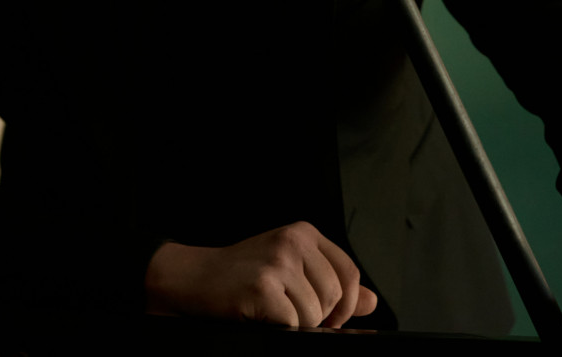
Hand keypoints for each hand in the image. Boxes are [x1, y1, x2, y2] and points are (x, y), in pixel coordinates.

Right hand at [144, 221, 376, 327]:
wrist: (191, 278)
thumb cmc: (239, 275)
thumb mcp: (288, 269)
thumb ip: (330, 282)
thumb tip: (371, 302)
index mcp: (303, 233)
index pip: (350, 274)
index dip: (345, 304)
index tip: (328, 316)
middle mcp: (292, 242)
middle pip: (335, 298)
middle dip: (317, 317)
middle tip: (286, 312)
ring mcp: (276, 263)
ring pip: (315, 316)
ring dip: (295, 324)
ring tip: (269, 310)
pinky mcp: (262, 287)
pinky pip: (293, 325)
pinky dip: (278, 328)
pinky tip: (258, 314)